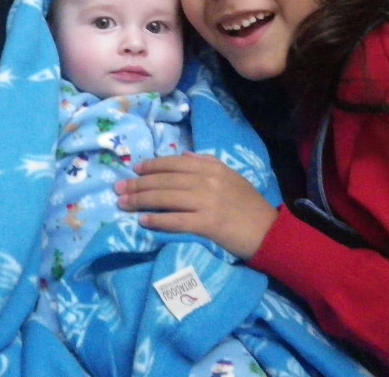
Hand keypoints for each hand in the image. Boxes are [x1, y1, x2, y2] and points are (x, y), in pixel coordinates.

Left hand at [114, 152, 277, 258]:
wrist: (270, 232)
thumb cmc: (248, 205)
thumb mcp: (230, 176)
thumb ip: (206, 163)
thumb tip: (182, 156)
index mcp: (211, 167)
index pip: (173, 163)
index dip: (150, 166)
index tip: (134, 170)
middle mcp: (207, 181)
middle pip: (163, 181)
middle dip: (137, 184)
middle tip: (118, 188)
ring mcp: (207, 202)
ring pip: (165, 198)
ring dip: (140, 200)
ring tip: (123, 203)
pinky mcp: (208, 224)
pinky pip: (176, 220)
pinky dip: (157, 220)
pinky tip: (143, 221)